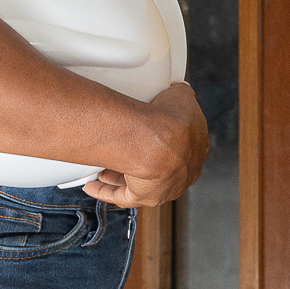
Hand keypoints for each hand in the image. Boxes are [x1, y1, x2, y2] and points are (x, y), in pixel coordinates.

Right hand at [82, 82, 210, 208]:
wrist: (158, 142)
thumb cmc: (170, 119)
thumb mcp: (181, 95)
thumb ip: (181, 95)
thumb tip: (178, 91)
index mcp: (195, 150)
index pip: (181, 148)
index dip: (164, 141)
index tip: (149, 134)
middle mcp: (183, 174)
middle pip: (159, 168)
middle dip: (143, 160)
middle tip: (127, 150)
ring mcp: (164, 187)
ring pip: (141, 183)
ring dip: (122, 176)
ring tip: (105, 167)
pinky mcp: (144, 197)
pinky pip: (123, 197)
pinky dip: (107, 191)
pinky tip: (93, 185)